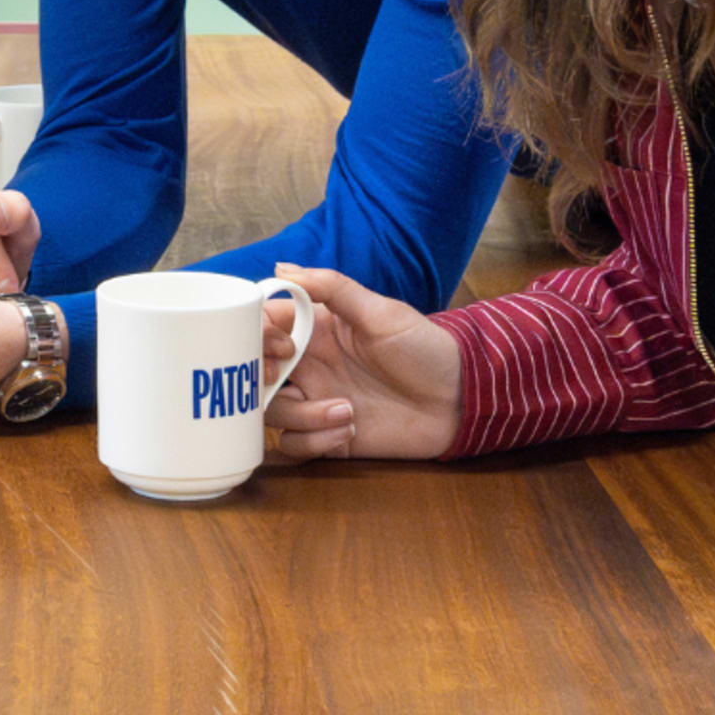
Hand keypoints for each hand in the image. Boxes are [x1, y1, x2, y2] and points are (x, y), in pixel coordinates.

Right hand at [258, 266, 463, 464]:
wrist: (460, 400)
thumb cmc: (424, 348)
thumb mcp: (381, 312)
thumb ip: (332, 287)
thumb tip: (281, 270)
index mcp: (315, 330)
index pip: (262, 326)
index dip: (257, 335)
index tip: (282, 345)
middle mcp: (308, 366)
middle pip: (254, 372)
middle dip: (260, 377)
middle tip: (286, 377)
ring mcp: (316, 402)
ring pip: (271, 412)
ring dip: (301, 414)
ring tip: (346, 411)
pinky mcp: (328, 436)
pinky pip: (293, 444)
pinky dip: (313, 440)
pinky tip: (348, 430)